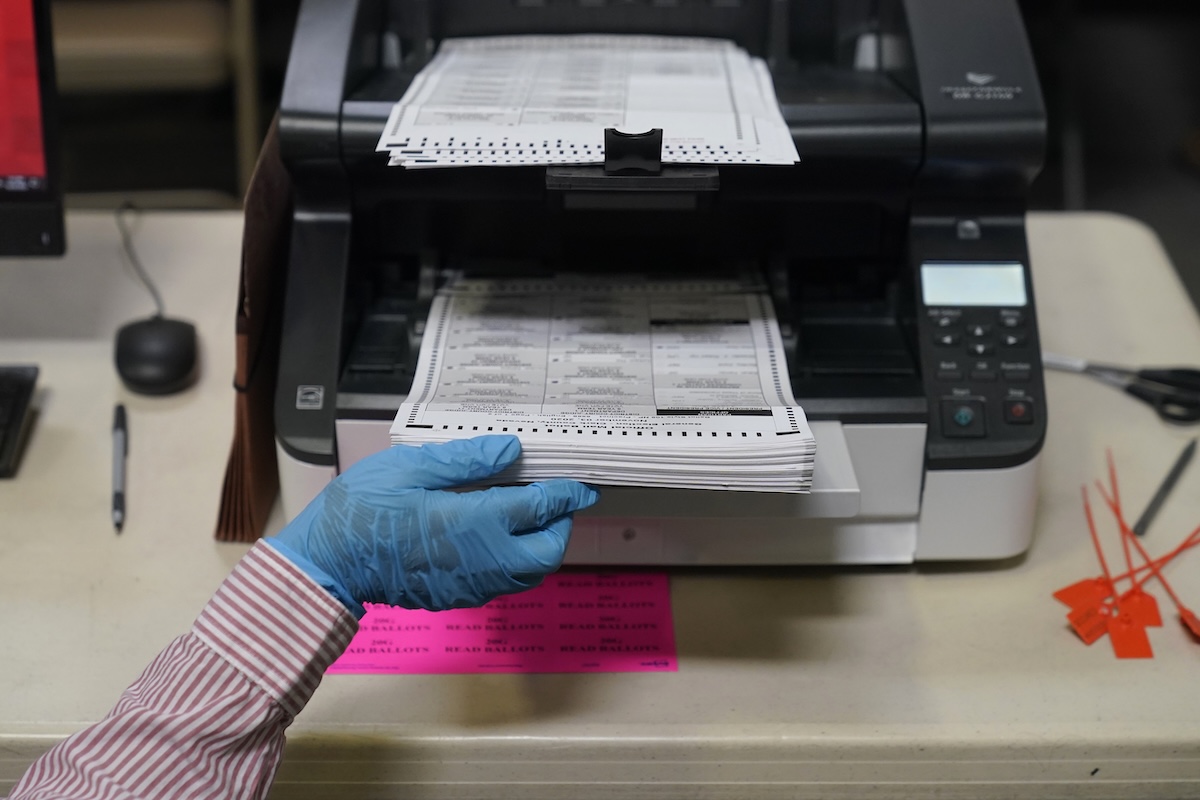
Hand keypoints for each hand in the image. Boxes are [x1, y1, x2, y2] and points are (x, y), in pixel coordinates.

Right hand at [268, 436, 598, 616]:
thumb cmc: (361, 512)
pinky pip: (504, 583)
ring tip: (531, 516)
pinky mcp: (457, 596)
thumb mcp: (410, 467)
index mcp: (475, 523)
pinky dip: (517, 562)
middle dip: (562, 525)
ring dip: (541, 546)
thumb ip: (466, 460)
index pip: (540, 508)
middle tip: (558, 499)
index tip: (581, 484)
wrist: (326, 565)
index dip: (566, 494)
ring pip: (530, 573)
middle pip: (549, 551)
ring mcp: (472, 584)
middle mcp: (483, 561)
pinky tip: (499, 537)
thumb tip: (509, 451)